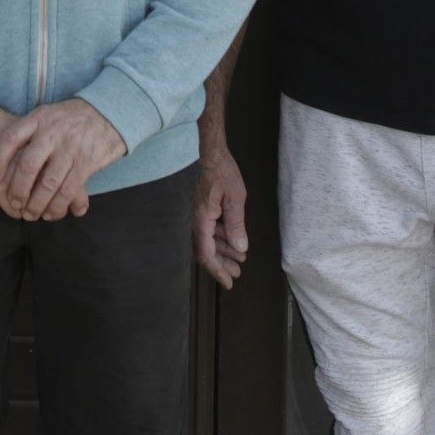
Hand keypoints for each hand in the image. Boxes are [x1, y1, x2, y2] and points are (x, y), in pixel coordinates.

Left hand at [0, 99, 126, 220]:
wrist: (108, 112)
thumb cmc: (71, 119)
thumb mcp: (48, 115)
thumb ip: (29, 132)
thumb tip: (3, 157)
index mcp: (39, 118)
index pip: (10, 138)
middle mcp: (53, 132)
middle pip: (28, 166)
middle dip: (18, 190)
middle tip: (14, 204)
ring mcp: (71, 148)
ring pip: (48, 183)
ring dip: (37, 204)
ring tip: (31, 215)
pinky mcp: (87, 162)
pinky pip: (68, 190)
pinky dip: (58, 206)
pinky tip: (52, 213)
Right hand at [193, 141, 249, 287]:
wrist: (210, 152)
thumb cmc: (222, 171)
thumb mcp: (235, 198)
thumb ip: (236, 224)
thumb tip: (240, 248)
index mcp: (201, 219)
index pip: (206, 253)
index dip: (217, 270)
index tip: (229, 283)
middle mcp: (195, 220)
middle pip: (206, 250)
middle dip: (222, 264)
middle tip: (237, 273)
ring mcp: (197, 215)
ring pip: (208, 241)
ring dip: (223, 251)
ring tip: (240, 259)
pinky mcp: (201, 209)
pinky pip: (209, 230)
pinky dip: (220, 238)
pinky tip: (233, 239)